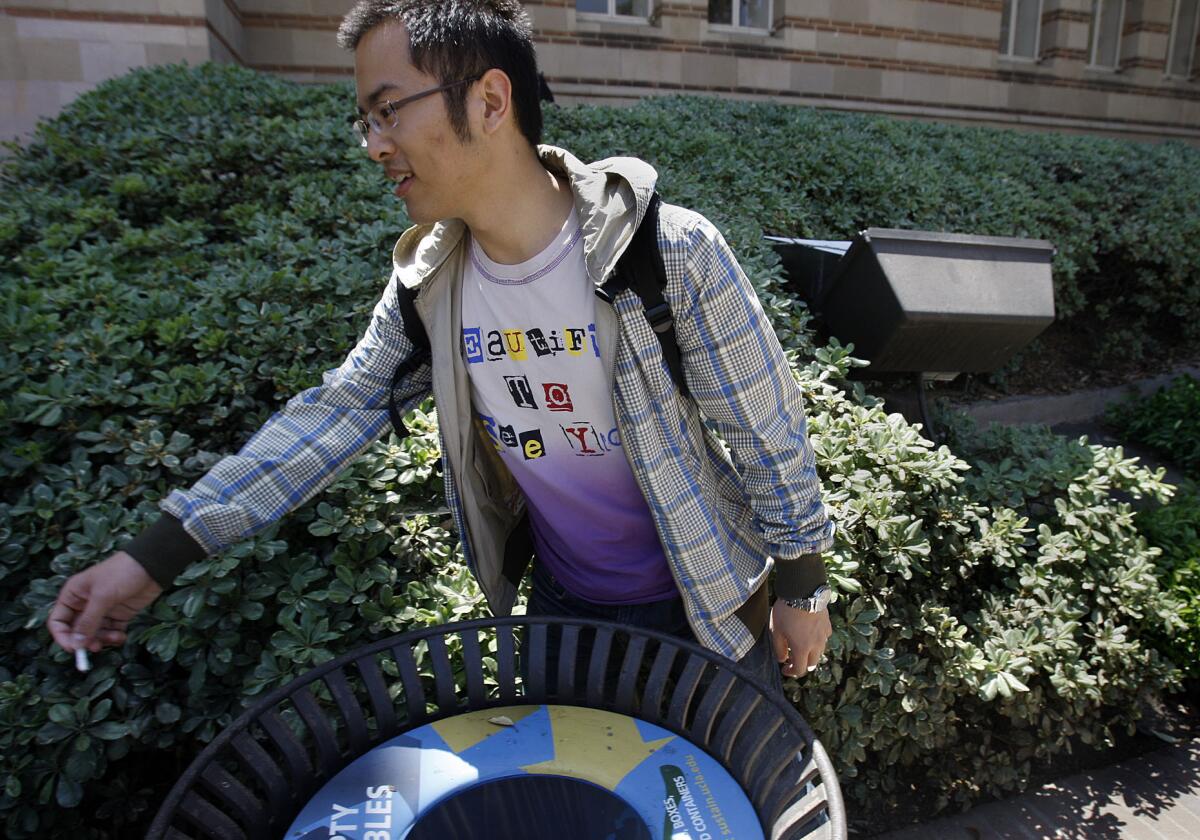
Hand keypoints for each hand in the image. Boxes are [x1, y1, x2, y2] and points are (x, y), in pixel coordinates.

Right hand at [47, 551, 162, 652]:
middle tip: (96, 647)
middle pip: (76, 630)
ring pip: (95, 633)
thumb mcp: (102, 596)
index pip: (58, 621)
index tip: (74, 649)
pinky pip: (111, 631)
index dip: (62, 636)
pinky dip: (115, 637)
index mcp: (73, 595)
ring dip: (102, 639)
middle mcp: (85, 604)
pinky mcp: (119, 614)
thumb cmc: (122, 573)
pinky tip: (122, 637)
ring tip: (115, 638)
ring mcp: (102, 610)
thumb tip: (76, 644)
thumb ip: (88, 621)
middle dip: (85, 640)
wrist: (153, 565)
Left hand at [770, 599, 831, 678]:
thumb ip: (779, 648)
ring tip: (800, 646)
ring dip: (810, 654)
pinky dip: (817, 641)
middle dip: (802, 665)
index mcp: (802, 648)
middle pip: (812, 664)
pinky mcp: (827, 625)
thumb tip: (782, 659)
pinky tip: (809, 634)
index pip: (800, 670)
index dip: (791, 673)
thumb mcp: (776, 630)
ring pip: (820, 652)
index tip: (784, 669)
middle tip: (791, 659)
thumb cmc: (786, 610)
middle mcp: (816, 645)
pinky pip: (824, 638)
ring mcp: (824, 635)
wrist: (803, 590)